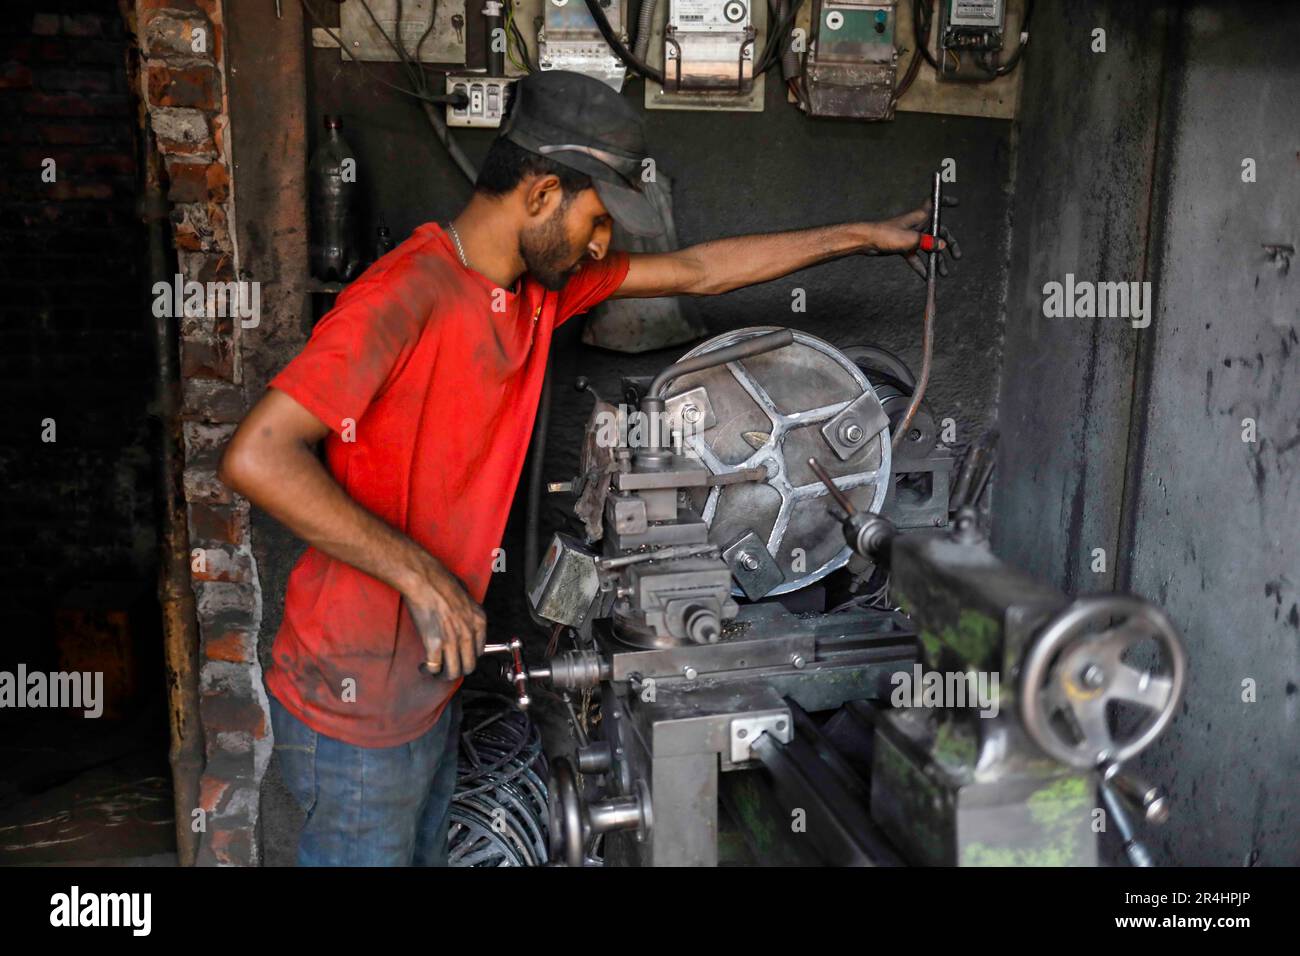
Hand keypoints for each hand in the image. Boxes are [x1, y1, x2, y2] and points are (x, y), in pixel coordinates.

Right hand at [405, 559, 486, 680]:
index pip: (480, 651)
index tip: (460, 656)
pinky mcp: (435, 643)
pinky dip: (429, 670)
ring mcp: (452, 640)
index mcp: (478, 621)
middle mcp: (468, 633)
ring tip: (437, 672)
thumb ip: (468, 611)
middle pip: (469, 665)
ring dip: (444, 675)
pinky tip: (424, 667)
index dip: (468, 656)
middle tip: (449, 668)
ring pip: (453, 671)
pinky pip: (434, 666)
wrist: (425, 580)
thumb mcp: (466, 595)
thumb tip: (464, 618)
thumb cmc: (442, 581)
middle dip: (459, 669)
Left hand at [870, 195, 961, 279]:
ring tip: (943, 273)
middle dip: (948, 244)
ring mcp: (911, 236)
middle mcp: (918, 225)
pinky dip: (922, 266)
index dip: (946, 200)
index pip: (936, 203)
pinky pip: (917, 257)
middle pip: (938, 233)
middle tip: (957, 257)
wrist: (867, 242)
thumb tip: (942, 247)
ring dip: (936, 259)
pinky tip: (927, 277)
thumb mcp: (910, 239)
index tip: (956, 202)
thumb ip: (928, 243)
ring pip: (929, 247)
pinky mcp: (904, 247)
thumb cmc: (886, 235)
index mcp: (920, 216)